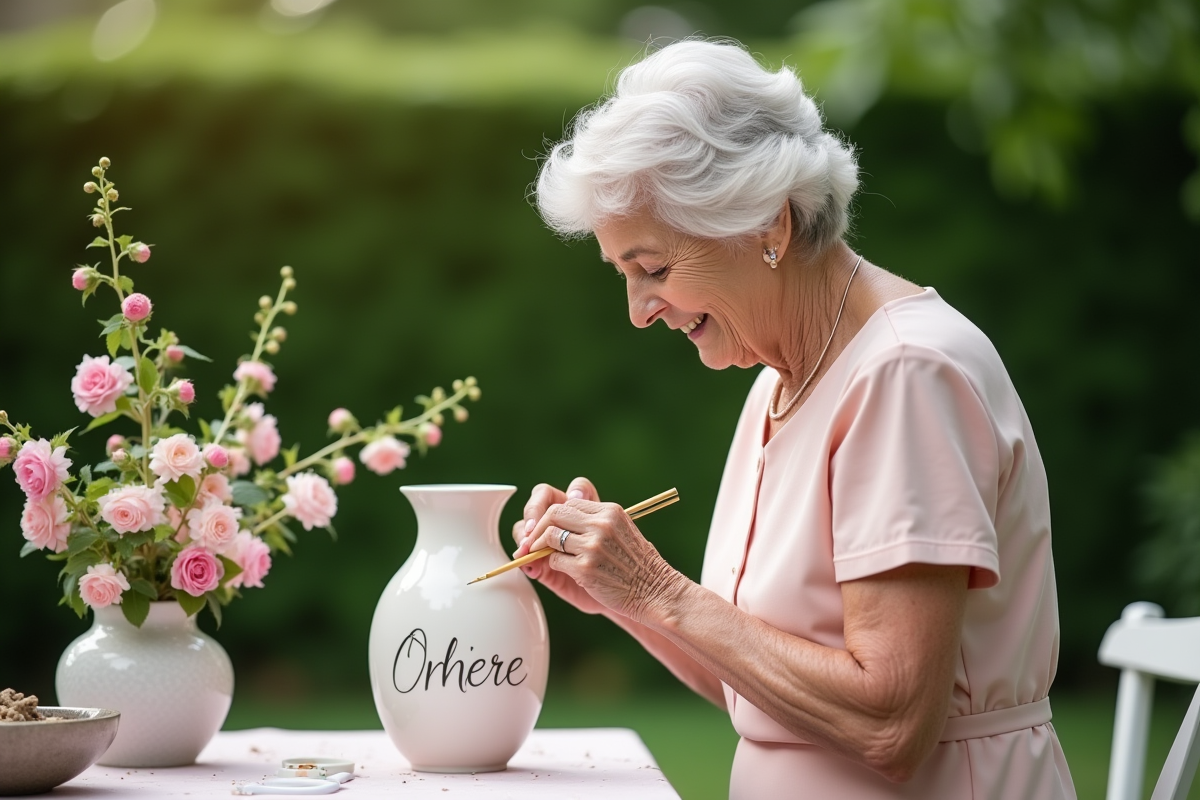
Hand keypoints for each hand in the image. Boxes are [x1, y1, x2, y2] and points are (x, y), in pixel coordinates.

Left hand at [524, 480, 680, 621]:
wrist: (654, 592)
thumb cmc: (635, 565)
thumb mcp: (619, 532)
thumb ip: (590, 524)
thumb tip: (550, 526)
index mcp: (610, 511)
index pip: (568, 502)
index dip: (551, 515)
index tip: (544, 528)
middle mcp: (601, 524)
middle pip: (554, 514)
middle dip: (538, 528)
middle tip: (533, 542)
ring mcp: (593, 546)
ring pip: (550, 537)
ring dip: (542, 548)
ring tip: (546, 557)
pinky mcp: (585, 568)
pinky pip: (553, 561)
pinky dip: (552, 566)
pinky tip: (565, 572)